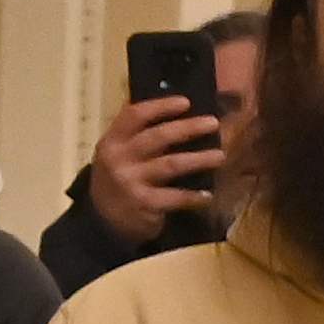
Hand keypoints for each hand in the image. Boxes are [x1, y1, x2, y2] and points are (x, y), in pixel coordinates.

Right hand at [86, 92, 221, 233]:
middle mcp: (119, 158)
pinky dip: (194, 196)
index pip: (134, 115)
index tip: (186, 102)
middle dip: (188, 128)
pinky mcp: (144, 203)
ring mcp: (131, 181)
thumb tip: (175, 110)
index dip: (160, 106)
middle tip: (213, 123)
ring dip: (199, 159)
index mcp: (113, 140)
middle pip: (157, 137)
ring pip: (171, 164)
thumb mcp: (117, 153)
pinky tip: (209, 195)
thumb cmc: (119, 179)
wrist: (103, 221)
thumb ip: (137, 135)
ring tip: (221, 156)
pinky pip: (175, 197)